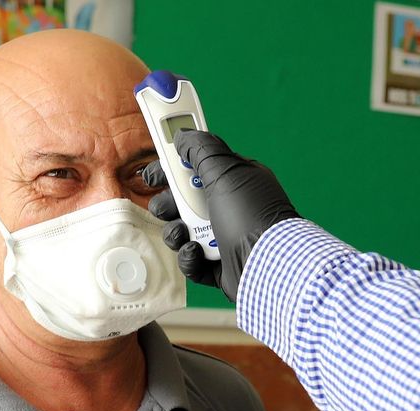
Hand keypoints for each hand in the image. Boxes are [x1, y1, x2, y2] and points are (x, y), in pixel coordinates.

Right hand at [143, 131, 300, 302]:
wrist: (268, 265)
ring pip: (183, 231)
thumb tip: (183, 135)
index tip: (152, 175)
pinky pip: (192, 259)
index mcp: (234, 182)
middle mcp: (229, 208)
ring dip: (176, 232)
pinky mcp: (218, 265)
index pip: (196, 169)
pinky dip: (190, 257)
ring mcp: (224, 238)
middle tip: (169, 208)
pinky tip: (197, 252)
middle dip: (170, 204)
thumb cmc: (250, 215)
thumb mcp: (226, 172)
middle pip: (184, 202)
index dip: (172, 169)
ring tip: (184, 234)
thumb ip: (201, 149)